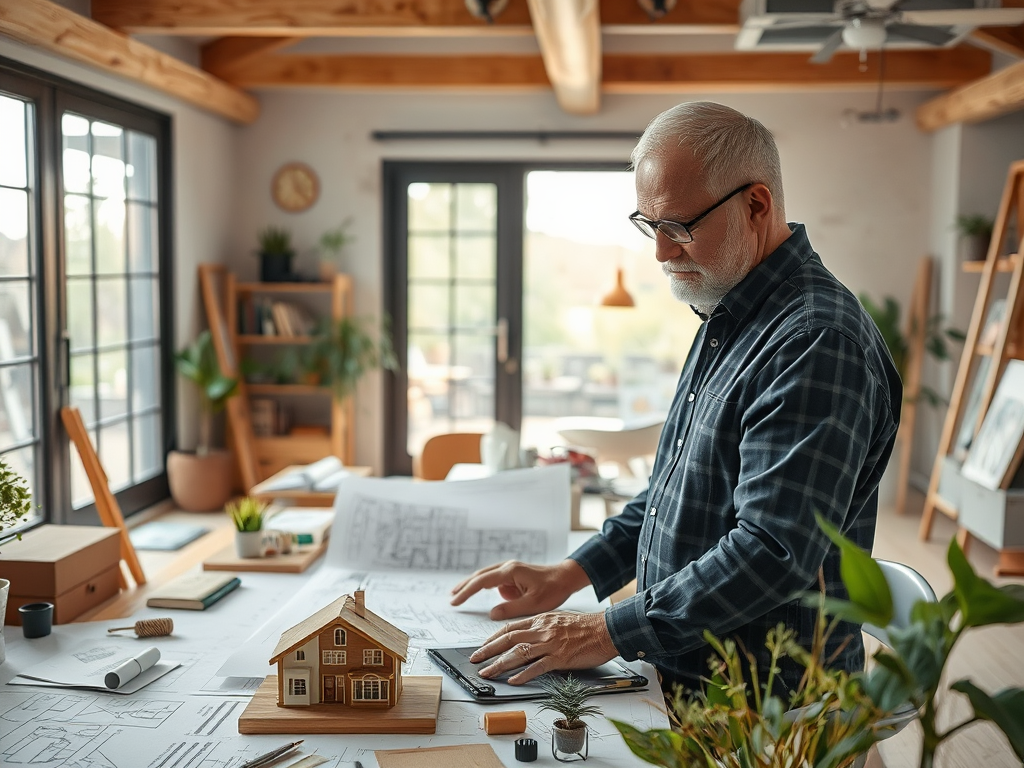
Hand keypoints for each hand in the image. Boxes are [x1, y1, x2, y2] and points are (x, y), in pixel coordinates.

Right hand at [450, 559, 591, 620]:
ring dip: (475, 586)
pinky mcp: (515, 575)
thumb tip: (491, 614)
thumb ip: (510, 609)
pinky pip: (498, 582)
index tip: (455, 601)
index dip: (466, 592)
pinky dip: (490, 588)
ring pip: (487, 577)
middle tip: (451, 596)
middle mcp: (508, 567)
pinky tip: (499, 601)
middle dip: (465, 586)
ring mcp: (511, 570)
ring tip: (462, 596)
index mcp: (510, 571)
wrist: (567, 577)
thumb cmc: (553, 589)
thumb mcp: (532, 604)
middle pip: (480, 576)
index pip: (481, 581)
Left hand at [470, 611, 617, 683]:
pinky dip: (523, 674)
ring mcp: (550, 643)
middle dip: (488, 650)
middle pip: (508, 639)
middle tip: (475, 659)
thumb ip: (542, 627)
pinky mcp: (560, 657)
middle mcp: (542, 630)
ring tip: (488, 672)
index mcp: (541, 620)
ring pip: (518, 653)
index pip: (510, 628)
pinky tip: (513, 680)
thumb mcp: (559, 619)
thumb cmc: (586, 626)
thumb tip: (528, 636)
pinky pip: (538, 666)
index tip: (482, 646)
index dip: (493, 638)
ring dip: (500, 664)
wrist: (606, 630)